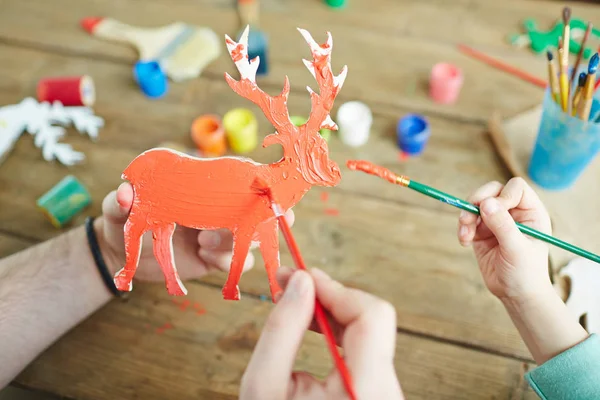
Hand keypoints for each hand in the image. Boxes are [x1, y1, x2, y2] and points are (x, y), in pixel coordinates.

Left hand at [97, 182, 293, 282]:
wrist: (121, 254)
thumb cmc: (124, 219)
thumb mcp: (120, 208)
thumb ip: (121, 201)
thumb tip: (125, 195)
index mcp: (202, 184)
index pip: (239, 176)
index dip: (259, 182)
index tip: (267, 191)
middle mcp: (217, 206)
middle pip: (256, 208)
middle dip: (263, 218)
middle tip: (250, 225)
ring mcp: (219, 231)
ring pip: (252, 237)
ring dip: (235, 241)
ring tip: (204, 242)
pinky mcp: (216, 256)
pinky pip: (238, 261)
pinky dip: (227, 261)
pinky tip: (204, 257)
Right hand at [240, 267, 403, 399]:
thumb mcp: (265, 388)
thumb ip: (281, 330)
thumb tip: (299, 282)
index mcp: (366, 390)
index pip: (372, 315)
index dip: (335, 288)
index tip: (300, 277)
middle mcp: (386, 391)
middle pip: (372, 319)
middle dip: (328, 296)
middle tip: (289, 283)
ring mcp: (385, 393)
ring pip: (370, 332)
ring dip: (331, 312)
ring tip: (296, 303)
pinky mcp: (377, 392)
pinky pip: (365, 349)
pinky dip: (337, 332)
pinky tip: (312, 326)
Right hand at [457, 178, 552, 300]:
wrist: (515, 295)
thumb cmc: (526, 273)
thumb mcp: (517, 249)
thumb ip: (503, 225)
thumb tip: (486, 203)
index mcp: (531, 212)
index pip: (515, 188)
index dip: (502, 195)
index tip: (492, 210)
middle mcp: (514, 213)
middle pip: (492, 191)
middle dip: (477, 201)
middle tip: (468, 217)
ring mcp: (496, 221)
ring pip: (476, 204)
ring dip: (466, 217)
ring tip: (465, 235)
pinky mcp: (482, 232)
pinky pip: (467, 220)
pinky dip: (462, 228)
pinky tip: (464, 242)